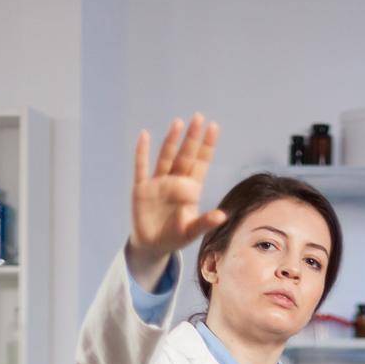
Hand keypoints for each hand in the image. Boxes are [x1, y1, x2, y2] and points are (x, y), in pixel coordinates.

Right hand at [129, 113, 225, 268]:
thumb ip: (205, 223)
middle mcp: (175, 182)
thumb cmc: (174, 237)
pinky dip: (142, 153)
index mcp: (189, 190)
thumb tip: (222, 216)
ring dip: (171, 141)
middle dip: (192, 139)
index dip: (206, 147)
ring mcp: (158, 183)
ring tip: (178, 123)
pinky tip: (144, 135)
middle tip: (199, 117)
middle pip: (185, 156)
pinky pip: (141, 167)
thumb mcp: (191, 232)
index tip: (213, 127)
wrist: (152, 246)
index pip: (200, 164)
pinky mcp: (142, 189)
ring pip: (166, 157)